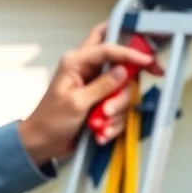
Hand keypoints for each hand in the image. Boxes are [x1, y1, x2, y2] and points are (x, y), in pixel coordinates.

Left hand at [17, 22, 163, 164]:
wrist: (43, 143)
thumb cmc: (51, 120)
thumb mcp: (76, 103)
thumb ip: (102, 86)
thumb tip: (123, 71)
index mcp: (76, 62)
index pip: (107, 48)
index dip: (129, 52)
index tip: (148, 61)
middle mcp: (87, 70)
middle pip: (118, 64)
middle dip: (125, 84)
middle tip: (127, 97)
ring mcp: (95, 86)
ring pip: (121, 91)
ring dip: (116, 110)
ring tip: (101, 124)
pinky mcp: (101, 101)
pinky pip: (117, 108)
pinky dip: (113, 122)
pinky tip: (101, 132)